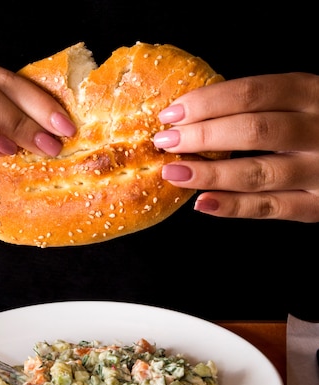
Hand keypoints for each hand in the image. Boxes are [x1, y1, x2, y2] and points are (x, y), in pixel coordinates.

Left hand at [154, 72, 318, 221]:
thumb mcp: (305, 100)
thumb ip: (266, 103)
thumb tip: (195, 113)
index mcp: (315, 93)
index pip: (255, 92)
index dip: (208, 102)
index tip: (172, 112)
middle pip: (253, 130)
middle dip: (202, 136)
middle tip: (165, 142)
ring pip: (258, 172)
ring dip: (210, 174)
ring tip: (173, 172)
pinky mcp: (317, 206)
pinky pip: (269, 208)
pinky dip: (232, 206)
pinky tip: (201, 202)